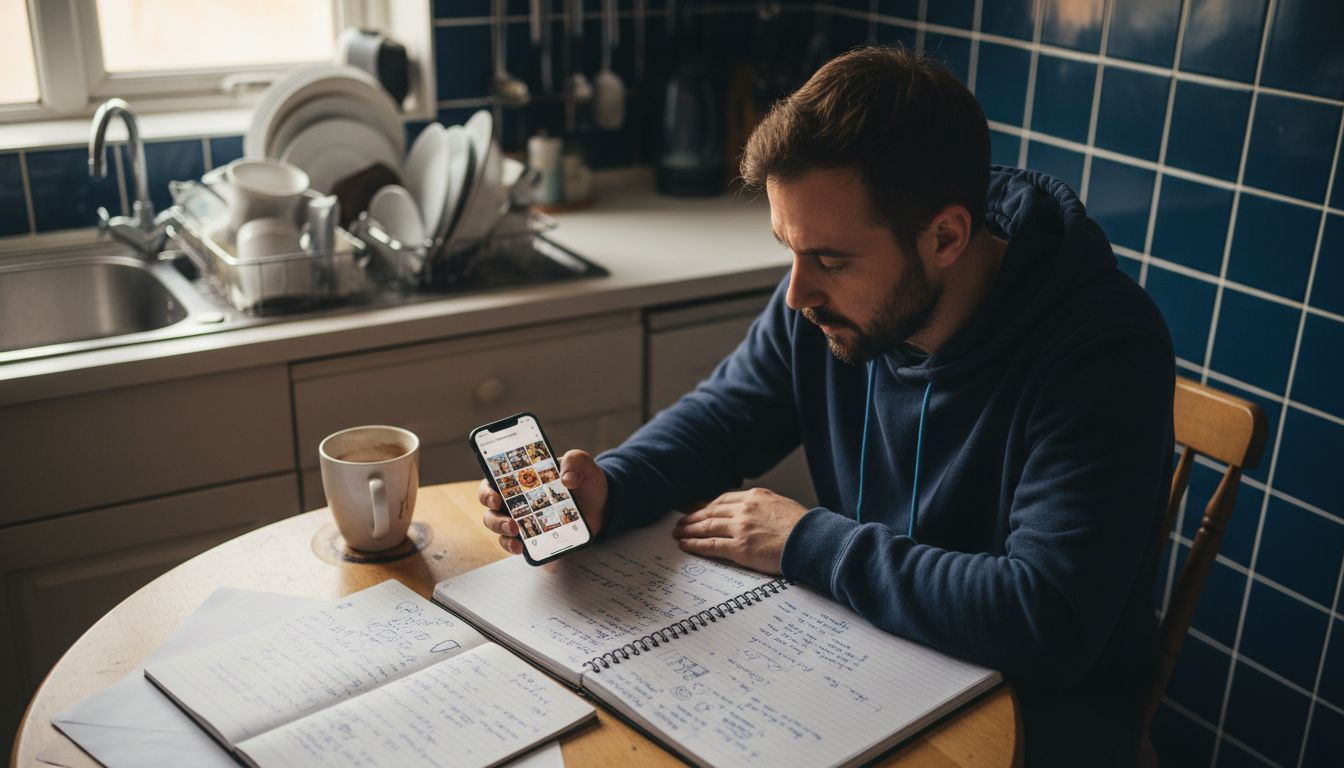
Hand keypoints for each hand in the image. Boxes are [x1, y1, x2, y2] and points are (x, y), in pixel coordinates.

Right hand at [480, 449, 608, 555]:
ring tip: (519, 544)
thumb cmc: (583, 479)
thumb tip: (567, 479)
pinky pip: (530, 553)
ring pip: (504, 536)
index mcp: (519, 482)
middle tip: (512, 525)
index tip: (495, 499)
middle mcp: (516, 505)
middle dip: (496, 522)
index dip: (487, 493)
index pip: (492, 486)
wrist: (602, 502)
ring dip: (506, 541)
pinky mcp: (540, 542)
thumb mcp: (581, 463)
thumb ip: (575, 461)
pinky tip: (541, 558)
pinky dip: (533, 557)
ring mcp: (526, 526)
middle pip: (492, 515)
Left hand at [672, 488, 808, 574]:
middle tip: (680, 522)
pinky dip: (695, 544)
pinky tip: (685, 545)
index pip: (723, 500)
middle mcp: (744, 509)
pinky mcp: (740, 548)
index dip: (707, 507)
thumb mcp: (781, 505)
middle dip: (693, 517)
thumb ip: (762, 506)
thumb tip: (751, 512)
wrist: (813, 541)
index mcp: (755, 496)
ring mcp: (741, 528)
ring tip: (678, 533)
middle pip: (710, 512)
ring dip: (689, 530)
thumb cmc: (803, 527)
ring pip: (707, 527)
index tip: (698, 511)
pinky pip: (711, 546)